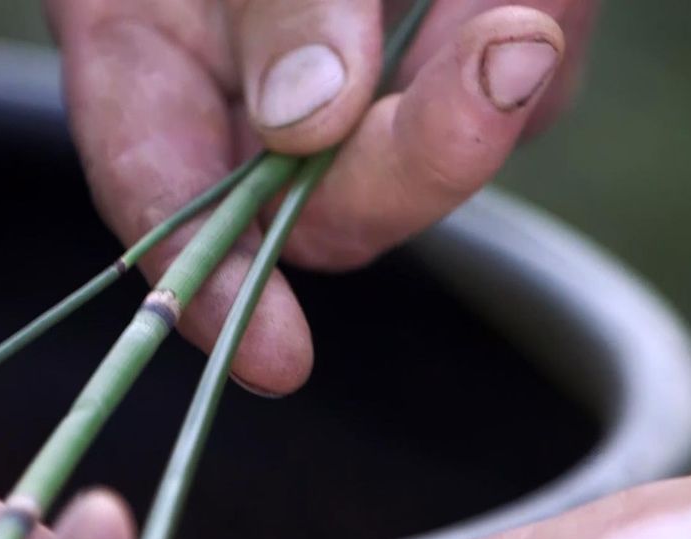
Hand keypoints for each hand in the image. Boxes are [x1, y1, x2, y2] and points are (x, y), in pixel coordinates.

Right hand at [43, 0, 597, 395]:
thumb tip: (307, 122)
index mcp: (153, 54)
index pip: (162, 193)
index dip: (210, 283)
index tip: (272, 351)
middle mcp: (258, 95)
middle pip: (324, 206)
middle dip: (412, 162)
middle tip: (500, 56)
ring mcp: (371, 89)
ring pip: (439, 157)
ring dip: (497, 91)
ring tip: (521, 1)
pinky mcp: (465, 62)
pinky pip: (522, 92)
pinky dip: (537, 38)